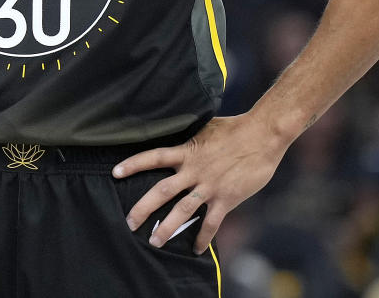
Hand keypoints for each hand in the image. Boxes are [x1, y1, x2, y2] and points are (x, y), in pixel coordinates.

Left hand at [112, 114, 285, 253]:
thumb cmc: (236, 128)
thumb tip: (177, 133)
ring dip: (167, 227)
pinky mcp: (226, 198)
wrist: (263, 135)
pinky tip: (196, 249)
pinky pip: (211, 223)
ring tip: (154, 241)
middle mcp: (194, 170)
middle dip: (143, 207)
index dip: (133, 164)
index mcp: (188, 151)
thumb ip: (191, 137)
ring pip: (182, 210)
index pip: (154, 157)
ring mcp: (210, 186)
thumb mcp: (206, 127)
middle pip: (162, 190)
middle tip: (129, 222)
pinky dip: (203, 237)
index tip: (115, 172)